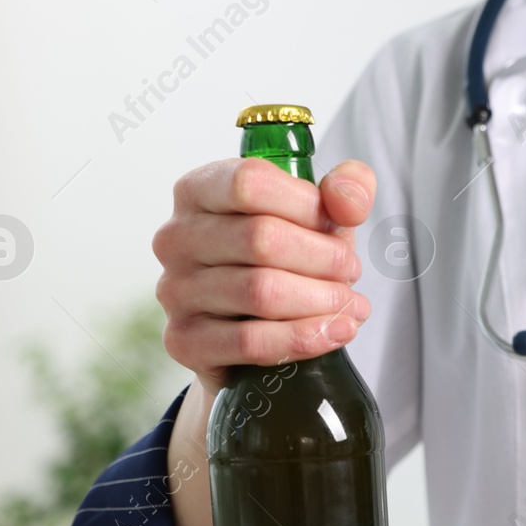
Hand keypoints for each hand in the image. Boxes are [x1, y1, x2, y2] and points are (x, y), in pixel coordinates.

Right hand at [153, 157, 377, 395]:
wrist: (252, 328)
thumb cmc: (286, 258)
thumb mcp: (319, 214)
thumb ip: (347, 188)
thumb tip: (349, 201)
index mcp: (199, 190)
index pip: (251, 183)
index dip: (307, 206)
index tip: (337, 226)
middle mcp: (176, 238)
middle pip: (262, 239)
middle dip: (325, 259)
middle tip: (351, 273)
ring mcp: (174, 291)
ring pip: (262, 292)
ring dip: (322, 300)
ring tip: (350, 305)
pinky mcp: (184, 341)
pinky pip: (252, 342)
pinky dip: (305, 338)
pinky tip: (338, 332)